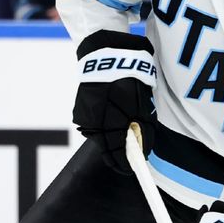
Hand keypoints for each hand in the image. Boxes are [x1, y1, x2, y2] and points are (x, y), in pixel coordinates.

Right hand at [72, 30, 156, 173]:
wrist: (105, 54)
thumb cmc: (129, 77)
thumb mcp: (143, 104)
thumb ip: (143, 129)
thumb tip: (143, 150)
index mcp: (110, 124)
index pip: (117, 155)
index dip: (126, 164)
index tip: (133, 169)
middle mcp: (93, 124)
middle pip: (106, 148)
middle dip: (119, 151)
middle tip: (132, 152)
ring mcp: (84, 117)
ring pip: (100, 137)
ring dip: (111, 137)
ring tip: (124, 127)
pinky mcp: (79, 110)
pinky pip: (94, 125)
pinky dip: (104, 125)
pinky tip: (112, 115)